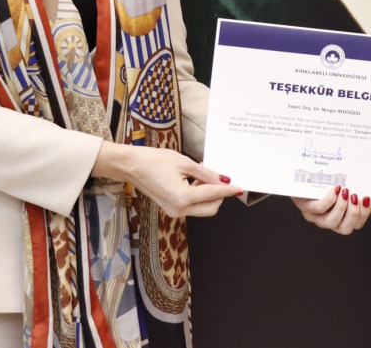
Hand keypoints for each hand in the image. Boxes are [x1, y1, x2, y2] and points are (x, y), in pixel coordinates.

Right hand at [92, 142, 240, 217]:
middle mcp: (179, 209)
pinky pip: (192, 205)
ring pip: (202, 208)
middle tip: (220, 178)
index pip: (214, 194)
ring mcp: (174, 211)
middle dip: (219, 195)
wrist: (131, 166)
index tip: (239, 187)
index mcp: (183, 198)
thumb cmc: (153, 160)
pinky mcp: (171, 208)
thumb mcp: (184, 162)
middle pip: (211, 208)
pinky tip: (194, 180)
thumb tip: (223, 180)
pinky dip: (198, 195)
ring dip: (208, 195)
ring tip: (201, 175)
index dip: (228, 190)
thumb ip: (206, 173)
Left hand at [292, 185, 370, 234]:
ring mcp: (315, 216)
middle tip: (355, 196)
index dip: (363, 215)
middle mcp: (326, 221)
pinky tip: (335, 189)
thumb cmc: (322, 182)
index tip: (367, 199)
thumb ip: (353, 191)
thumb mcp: (339, 187)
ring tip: (345, 192)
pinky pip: (319, 208)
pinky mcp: (305, 207)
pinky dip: (329, 199)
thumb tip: (370, 193)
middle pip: (345, 229)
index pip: (354, 225)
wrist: (299, 177)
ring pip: (331, 222)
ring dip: (342, 207)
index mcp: (338, 218)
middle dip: (354, 213)